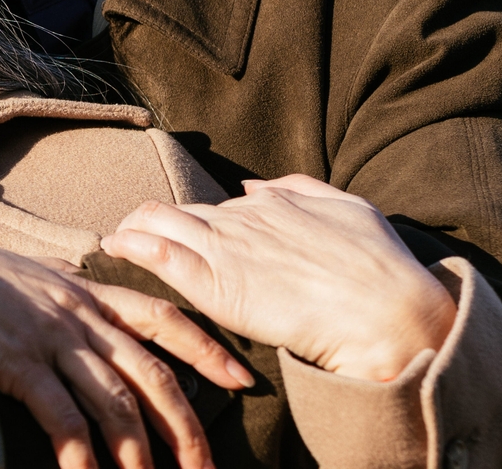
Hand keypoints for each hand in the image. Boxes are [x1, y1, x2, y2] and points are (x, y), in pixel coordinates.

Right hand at [0, 224, 251, 468]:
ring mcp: (47, 335)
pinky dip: (82, 454)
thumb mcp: (19, 272)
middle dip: (186, 425)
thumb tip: (79, 293)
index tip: (240, 379)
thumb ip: (57, 288)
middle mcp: (74, 310)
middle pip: (150, 371)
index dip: (205, 348)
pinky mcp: (15, 362)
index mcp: (80, 287)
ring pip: (115, 400)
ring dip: (140, 452)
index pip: (161, 314)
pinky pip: (63, 417)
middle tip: (206, 467)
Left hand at [102, 174, 455, 381]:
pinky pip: (158, 253)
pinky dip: (131, 246)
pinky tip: (114, 247)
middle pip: (181, 212)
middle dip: (153, 222)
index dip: (196, 221)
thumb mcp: (351, 209)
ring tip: (116, 239)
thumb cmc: (381, 269)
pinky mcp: (212, 282)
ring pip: (159, 223)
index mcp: (272, 203)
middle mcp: (241, 217)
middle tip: (131, 234)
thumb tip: (257, 186)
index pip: (217, 208)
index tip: (182, 232)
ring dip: (133, 229)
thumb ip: (303, 191)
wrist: (387, 314)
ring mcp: (224, 247)